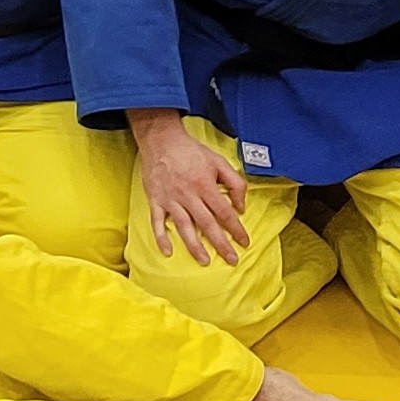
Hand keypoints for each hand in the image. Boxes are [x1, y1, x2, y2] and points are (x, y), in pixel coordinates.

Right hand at [129, 110, 249, 265]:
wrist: (161, 139)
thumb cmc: (191, 151)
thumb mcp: (219, 161)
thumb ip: (235, 182)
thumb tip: (241, 206)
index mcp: (205, 184)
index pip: (225, 212)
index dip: (236, 229)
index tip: (244, 242)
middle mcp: (188, 194)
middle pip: (207, 224)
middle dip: (221, 244)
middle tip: (231, 260)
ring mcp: (170, 199)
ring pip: (184, 227)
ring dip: (195, 246)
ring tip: (204, 261)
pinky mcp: (156, 200)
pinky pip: (157, 222)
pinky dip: (161, 238)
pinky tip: (168, 252)